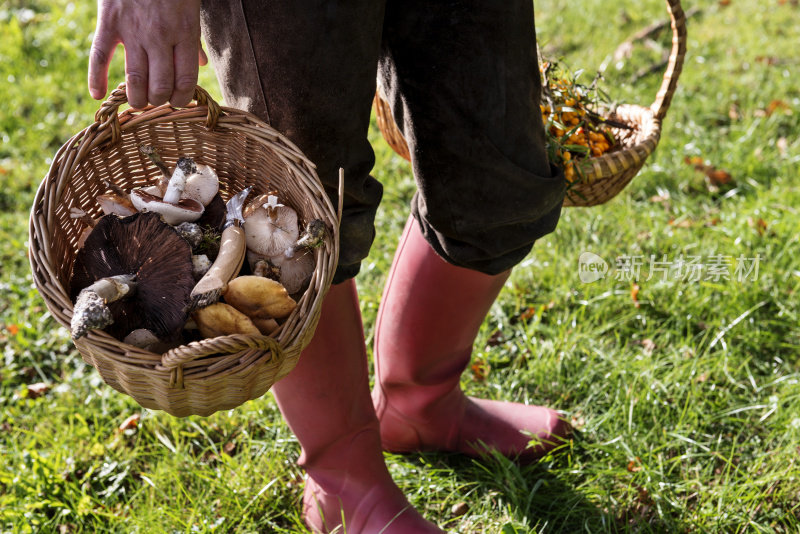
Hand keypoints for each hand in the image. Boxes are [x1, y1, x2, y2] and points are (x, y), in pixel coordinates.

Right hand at [88, 0, 207, 108]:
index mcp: (184, 32)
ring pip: (134, 79)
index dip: (182, 99)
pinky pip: (100, 55)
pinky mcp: (109, 21)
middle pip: (160, 86)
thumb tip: (200, 64)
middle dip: (159, 101)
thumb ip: (192, 40)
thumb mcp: (191, 9)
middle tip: (156, 100)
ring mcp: (133, 30)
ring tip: (138, 101)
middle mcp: (159, 36)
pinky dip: (96, 78)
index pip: (185, 81)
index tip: (177, 101)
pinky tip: (97, 95)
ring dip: (137, 98)